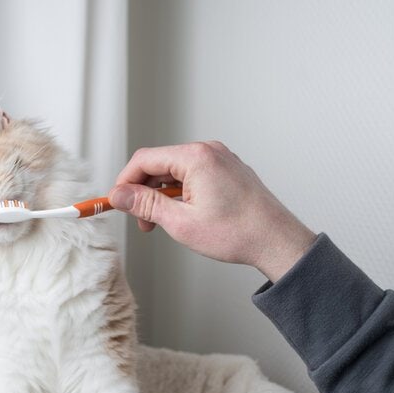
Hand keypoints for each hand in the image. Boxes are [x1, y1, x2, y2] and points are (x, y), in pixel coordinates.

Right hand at [108, 142, 315, 281]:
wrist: (277, 241)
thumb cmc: (238, 233)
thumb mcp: (180, 222)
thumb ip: (145, 204)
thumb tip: (120, 195)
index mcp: (196, 157)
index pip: (144, 160)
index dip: (125, 182)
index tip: (116, 201)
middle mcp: (208, 151)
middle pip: (159, 164)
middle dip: (144, 192)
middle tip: (141, 220)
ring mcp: (220, 159)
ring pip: (174, 171)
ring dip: (161, 195)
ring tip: (163, 222)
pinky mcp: (227, 170)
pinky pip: (192, 174)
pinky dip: (179, 193)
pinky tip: (182, 215)